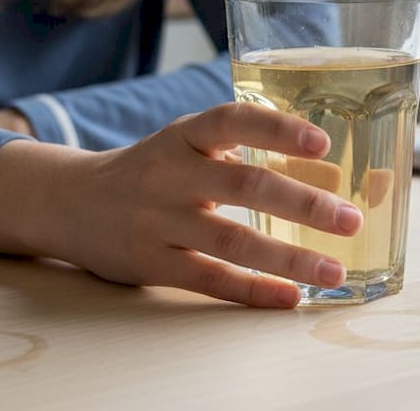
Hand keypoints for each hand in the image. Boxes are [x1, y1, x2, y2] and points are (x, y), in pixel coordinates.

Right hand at [0, 103, 362, 307]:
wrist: (71, 202)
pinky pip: (210, 280)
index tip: (322, 143)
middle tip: (349, 218)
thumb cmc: (154, 170)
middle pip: (243, 186)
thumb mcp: (191, 148)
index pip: (232, 121)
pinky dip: (253, 290)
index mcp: (185, 135)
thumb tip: (332, 176)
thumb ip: (252, 155)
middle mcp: (171, 174)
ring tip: (334, 271)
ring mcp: (159, 221)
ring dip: (289, 257)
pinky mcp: (152, 263)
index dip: (277, 130)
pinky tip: (290, 297)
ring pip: (232, 240)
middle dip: (303, 203)